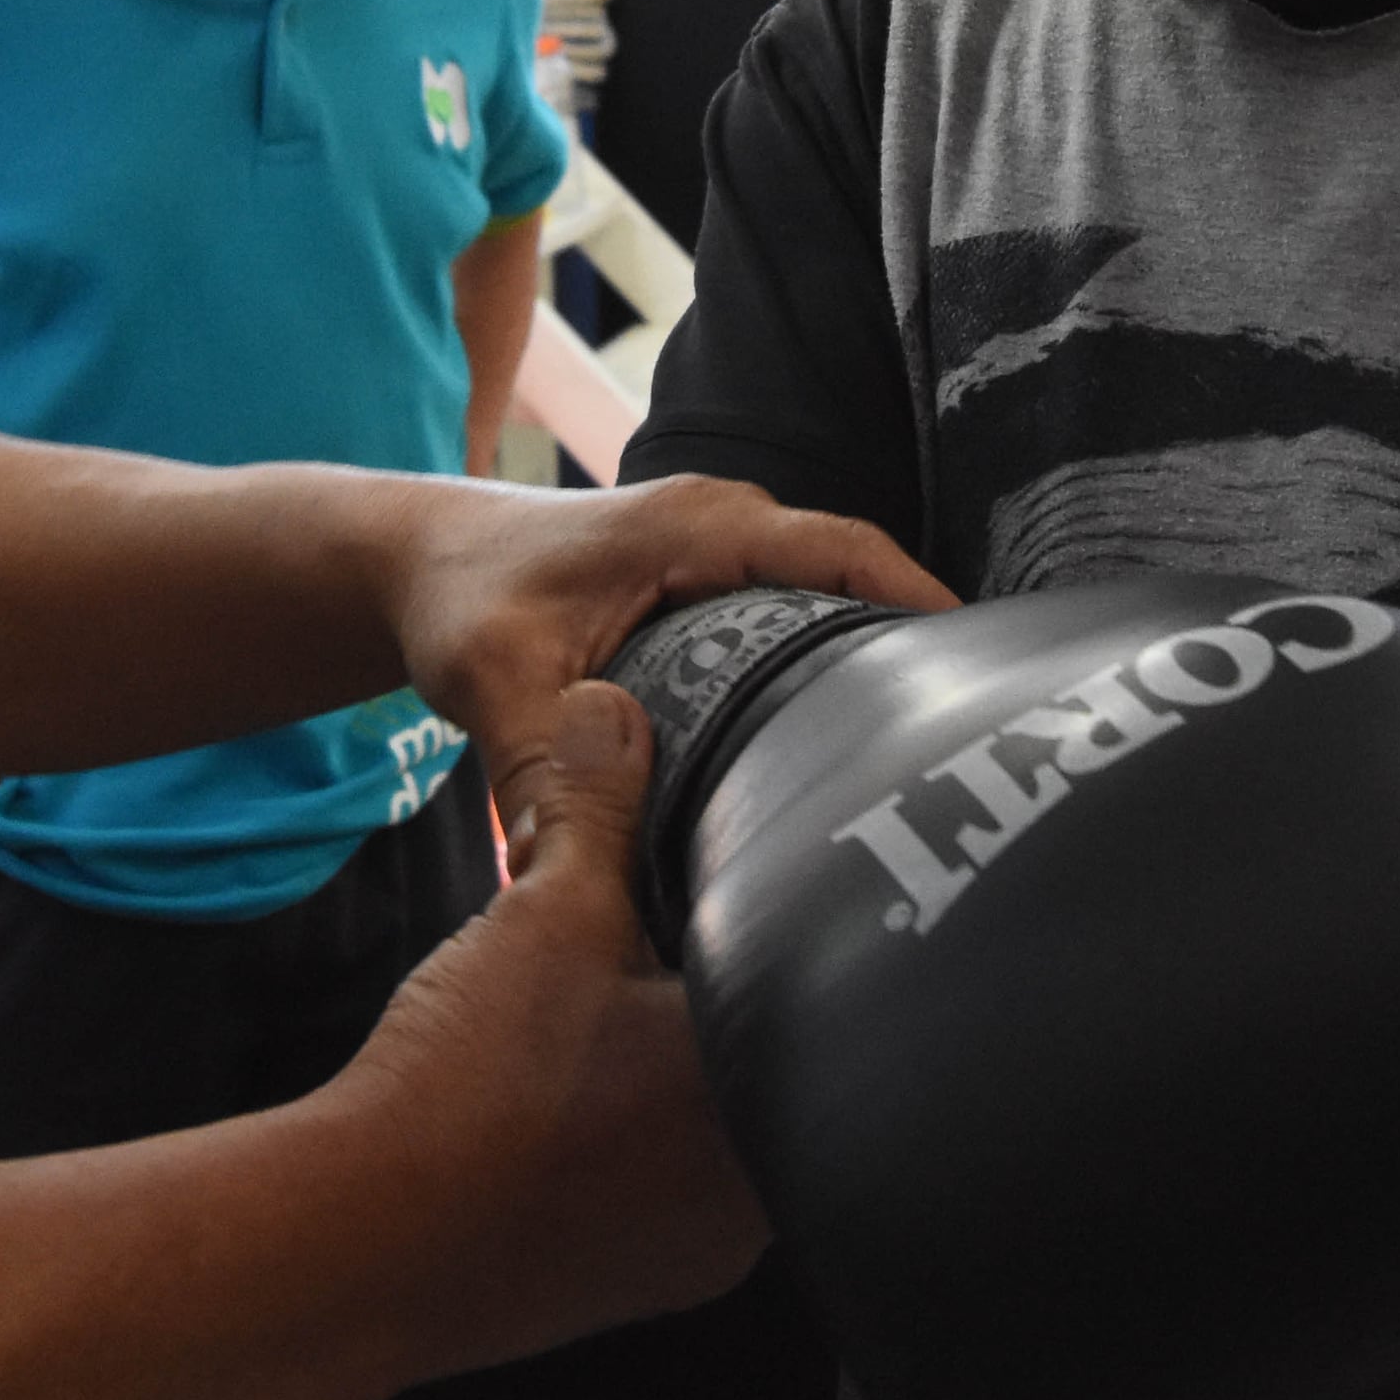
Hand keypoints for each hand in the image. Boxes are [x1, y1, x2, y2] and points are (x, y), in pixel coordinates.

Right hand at [322, 684, 765, 1371]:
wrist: (364, 1247)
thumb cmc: (472, 1085)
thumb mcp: (544, 913)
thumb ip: (592, 806)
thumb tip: (610, 709)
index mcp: (772, 1089)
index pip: (817, 988)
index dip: (775, 926)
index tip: (735, 889)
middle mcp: (763, 1193)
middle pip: (773, 1063)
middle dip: (719, 1003)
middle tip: (663, 949)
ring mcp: (702, 1254)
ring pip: (715, 1137)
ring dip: (673, 1082)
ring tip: (608, 1026)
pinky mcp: (641, 1288)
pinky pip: (661, 1196)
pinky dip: (628, 1147)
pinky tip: (565, 1109)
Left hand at [382, 476, 948, 835]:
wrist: (419, 561)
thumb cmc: (458, 596)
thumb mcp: (492, 679)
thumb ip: (539, 769)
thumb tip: (569, 874)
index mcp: (698, 525)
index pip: (841, 548)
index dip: (915, 595)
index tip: (980, 657)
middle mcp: (724, 528)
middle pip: (853, 576)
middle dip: (910, 643)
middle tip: (964, 736)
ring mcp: (719, 556)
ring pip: (823, 600)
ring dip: (867, 656)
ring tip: (920, 750)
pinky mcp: (706, 589)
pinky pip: (789, 617)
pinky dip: (818, 664)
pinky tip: (833, 741)